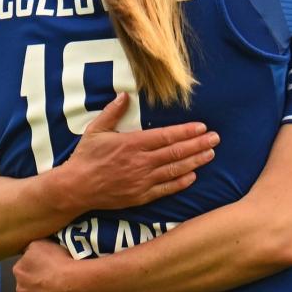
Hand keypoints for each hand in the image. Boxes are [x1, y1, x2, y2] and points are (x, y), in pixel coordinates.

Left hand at [14, 239, 84, 291]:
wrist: (72, 282)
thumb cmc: (57, 260)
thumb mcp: (40, 243)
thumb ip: (30, 248)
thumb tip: (28, 253)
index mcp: (18, 269)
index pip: (24, 265)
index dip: (34, 264)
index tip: (46, 263)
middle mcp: (19, 287)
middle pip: (25, 282)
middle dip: (34, 279)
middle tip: (50, 276)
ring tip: (53, 289)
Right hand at [58, 93, 217, 212]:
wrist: (76, 187)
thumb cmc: (86, 157)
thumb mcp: (96, 130)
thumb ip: (112, 112)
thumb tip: (124, 95)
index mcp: (132, 144)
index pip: (166, 136)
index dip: (186, 131)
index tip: (201, 127)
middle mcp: (141, 162)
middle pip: (176, 152)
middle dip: (198, 144)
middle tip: (216, 139)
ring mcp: (142, 181)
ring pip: (175, 170)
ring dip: (195, 161)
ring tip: (210, 154)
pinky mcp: (141, 196)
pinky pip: (166, 189)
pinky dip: (181, 182)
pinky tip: (193, 175)